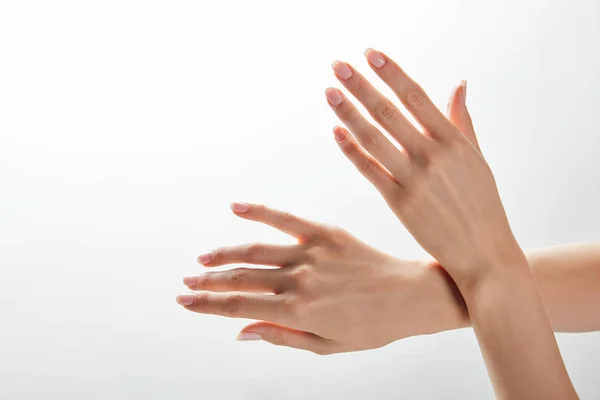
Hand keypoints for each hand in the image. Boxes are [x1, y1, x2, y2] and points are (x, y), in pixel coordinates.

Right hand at [176, 203, 467, 353]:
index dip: (208, 305)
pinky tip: (236, 208)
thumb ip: (281, 337)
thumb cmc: (373, 326)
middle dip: (208, 283)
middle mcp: (298, 281)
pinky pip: (286, 219)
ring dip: (223, 256)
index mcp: (297, 312)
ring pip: (254, 251)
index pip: (239, 308)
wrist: (412, 296)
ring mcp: (310, 254)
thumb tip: (241, 334)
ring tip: (202, 260)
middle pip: (240, 280)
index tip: (185, 301)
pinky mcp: (325, 233)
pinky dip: (259, 212)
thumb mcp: (327, 345)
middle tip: (186, 283)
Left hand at [325, 49, 525, 288]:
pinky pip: (370, 171)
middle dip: (360, 85)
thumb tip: (459, 84)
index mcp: (454, 141)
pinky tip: (336, 131)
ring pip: (374, 138)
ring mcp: (415, 180)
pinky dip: (351, 150)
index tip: (370, 54)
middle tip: (337, 65)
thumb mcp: (477, 158)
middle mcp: (433, 156)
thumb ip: (463, 120)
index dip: (391, 73)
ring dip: (348, 113)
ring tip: (329, 92)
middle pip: (388, 111)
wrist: (483, 252)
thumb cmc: (482, 203)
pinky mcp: (400, 203)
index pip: (416, 97)